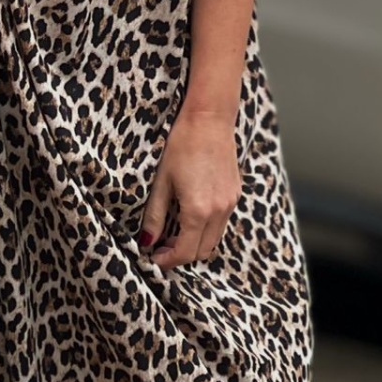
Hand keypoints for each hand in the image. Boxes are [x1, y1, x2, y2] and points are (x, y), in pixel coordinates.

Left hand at [138, 102, 240, 267]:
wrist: (209, 120)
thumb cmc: (181, 146)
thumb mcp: (161, 182)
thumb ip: (154, 216)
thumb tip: (146, 242)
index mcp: (198, 210)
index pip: (185, 252)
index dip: (167, 261)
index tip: (154, 259)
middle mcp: (219, 211)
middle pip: (202, 252)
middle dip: (181, 256)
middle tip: (161, 248)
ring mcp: (230, 203)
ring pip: (214, 240)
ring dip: (195, 244)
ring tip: (173, 234)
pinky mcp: (235, 194)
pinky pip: (222, 224)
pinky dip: (206, 230)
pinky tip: (190, 218)